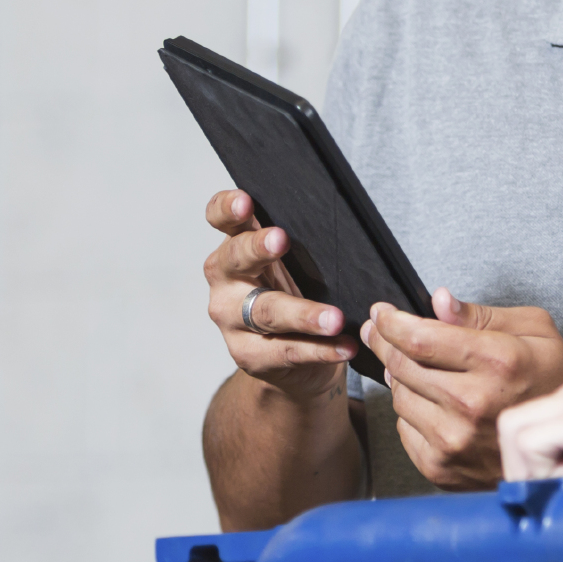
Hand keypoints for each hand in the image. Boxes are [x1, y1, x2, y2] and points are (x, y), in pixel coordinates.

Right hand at [202, 190, 351, 400]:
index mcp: (235, 246)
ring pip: (265, 312)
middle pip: (236, 260)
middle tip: (281, 239)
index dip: (227, 208)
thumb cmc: (294, 293)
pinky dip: (319, 349)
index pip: (219, 220)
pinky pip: (287, 351)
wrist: (290, 360)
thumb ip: (300, 242)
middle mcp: (225, 280)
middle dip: (257, 248)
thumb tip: (340, 219)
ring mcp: (231, 320)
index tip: (244, 201)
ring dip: (302, 314)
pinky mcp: (248, 355)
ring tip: (334, 319)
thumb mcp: (292, 264)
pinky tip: (343, 346)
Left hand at [359, 291, 562, 489]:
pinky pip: (404, 428)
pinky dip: (413, 412)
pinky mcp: (441, 466)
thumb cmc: (549, 384)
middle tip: (381, 333)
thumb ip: (481, 315)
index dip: (390, 322)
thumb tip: (439, 302)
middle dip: (385, 343)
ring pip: (399, 396)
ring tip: (423, 372)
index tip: (382, 314)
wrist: (557, 448)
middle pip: (401, 365)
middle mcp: (472, 404)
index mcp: (497, 363)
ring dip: (402, 379)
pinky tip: (435, 406)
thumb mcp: (534, 332)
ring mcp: (454, 439)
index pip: (420, 339)